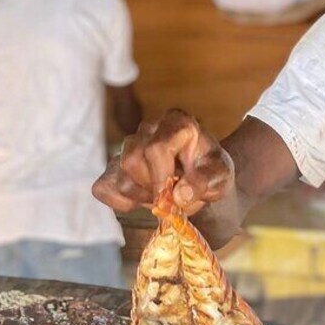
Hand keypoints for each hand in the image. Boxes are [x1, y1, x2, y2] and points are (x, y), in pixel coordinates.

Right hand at [92, 109, 234, 214]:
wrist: (203, 174)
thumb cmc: (211, 170)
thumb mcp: (220, 176)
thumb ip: (204, 182)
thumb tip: (179, 196)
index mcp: (177, 122)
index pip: (156, 148)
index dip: (160, 176)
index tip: (171, 198)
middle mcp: (149, 128)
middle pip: (133, 161)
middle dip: (152, 188)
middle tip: (173, 198)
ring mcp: (129, 144)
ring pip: (119, 174)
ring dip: (140, 196)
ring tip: (162, 196)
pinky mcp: (116, 164)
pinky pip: (103, 187)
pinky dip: (118, 201)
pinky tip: (140, 202)